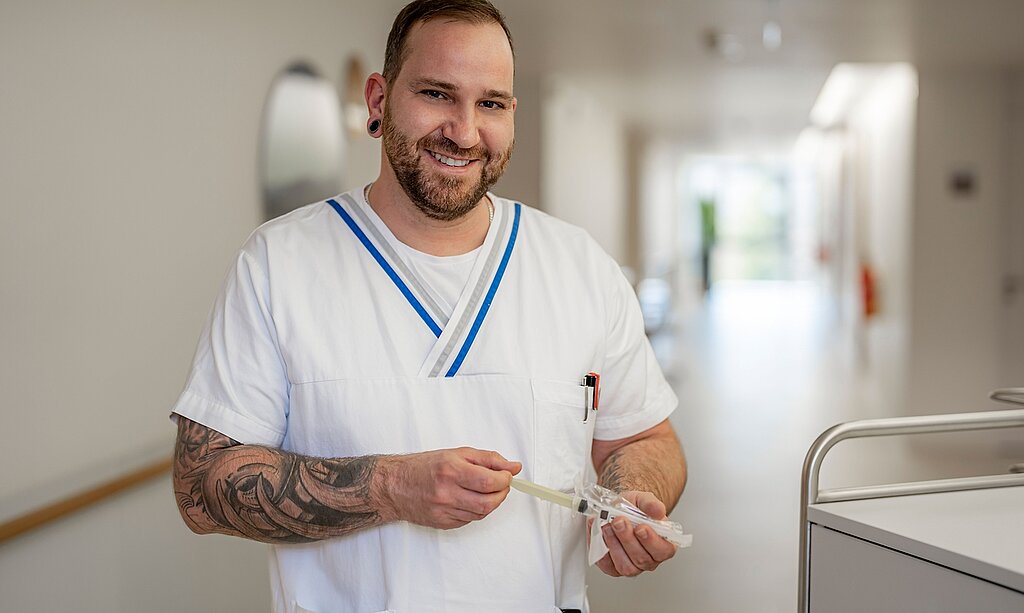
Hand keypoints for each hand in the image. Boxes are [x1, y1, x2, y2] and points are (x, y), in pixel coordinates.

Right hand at [377, 447, 521, 529]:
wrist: (395, 486)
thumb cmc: (424, 467)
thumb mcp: (457, 454)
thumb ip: (489, 459)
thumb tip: (514, 466)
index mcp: (451, 470)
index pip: (489, 481)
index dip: (504, 480)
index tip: (507, 475)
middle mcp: (447, 492)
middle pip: (488, 502)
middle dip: (502, 493)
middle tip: (502, 485)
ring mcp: (444, 510)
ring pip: (481, 513)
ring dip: (491, 503)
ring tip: (486, 491)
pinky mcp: (443, 523)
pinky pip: (469, 520)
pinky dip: (476, 511)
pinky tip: (470, 500)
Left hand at [595, 491, 676, 576]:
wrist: (617, 510)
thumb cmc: (633, 509)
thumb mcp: (643, 499)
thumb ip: (651, 504)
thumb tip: (658, 511)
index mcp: (663, 544)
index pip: (663, 550)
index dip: (652, 541)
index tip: (640, 527)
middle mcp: (649, 559)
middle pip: (642, 559)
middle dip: (627, 538)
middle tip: (619, 521)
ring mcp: (631, 566)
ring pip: (625, 565)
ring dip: (614, 544)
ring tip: (607, 526)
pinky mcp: (613, 568)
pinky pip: (607, 565)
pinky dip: (600, 548)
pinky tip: (599, 532)